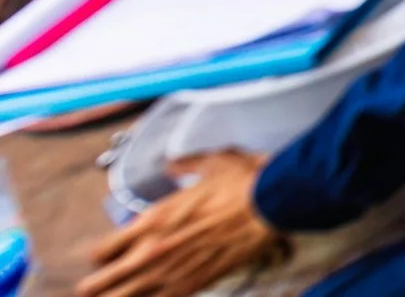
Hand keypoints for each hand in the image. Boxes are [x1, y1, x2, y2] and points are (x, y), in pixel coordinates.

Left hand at [78, 150, 285, 296]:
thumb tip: (174, 164)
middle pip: (97, 285)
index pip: (99, 252)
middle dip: (94, 287)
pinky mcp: (189, 288)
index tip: (106, 256)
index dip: (100, 257)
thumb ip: (184, 165)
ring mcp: (167, 274)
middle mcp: (149, 252)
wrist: (267, 206)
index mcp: (149, 221)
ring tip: (117, 294)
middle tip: (98, 286)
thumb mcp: (209, 164)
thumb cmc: (239, 185)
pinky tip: (149, 296)